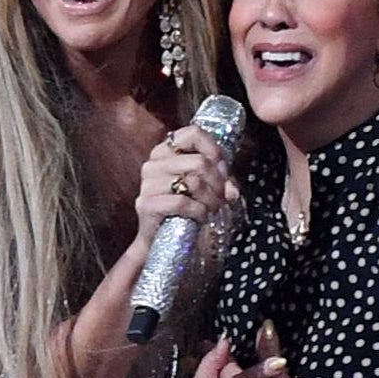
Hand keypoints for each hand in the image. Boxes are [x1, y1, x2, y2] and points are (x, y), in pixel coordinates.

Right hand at [133, 125, 242, 253]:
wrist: (162, 244)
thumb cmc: (185, 213)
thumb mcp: (207, 190)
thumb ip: (221, 181)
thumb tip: (231, 188)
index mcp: (165, 151)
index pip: (193, 133)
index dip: (214, 149)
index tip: (222, 167)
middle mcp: (153, 164)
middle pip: (199, 161)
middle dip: (218, 182)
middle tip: (221, 197)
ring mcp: (147, 184)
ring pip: (193, 182)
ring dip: (211, 199)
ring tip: (212, 208)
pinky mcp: (146, 204)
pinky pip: (182, 202)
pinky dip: (199, 211)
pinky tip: (201, 217)